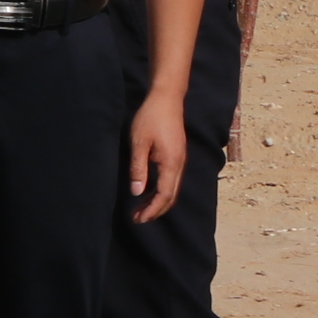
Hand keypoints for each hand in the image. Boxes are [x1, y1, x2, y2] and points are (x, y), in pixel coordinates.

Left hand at [125, 89, 188, 224]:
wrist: (167, 98)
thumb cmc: (150, 118)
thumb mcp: (139, 143)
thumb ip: (138, 168)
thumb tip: (137, 192)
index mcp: (171, 164)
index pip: (164, 196)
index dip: (152, 210)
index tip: (138, 219)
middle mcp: (179, 165)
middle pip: (171, 196)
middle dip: (155, 211)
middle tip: (137, 218)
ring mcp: (180, 160)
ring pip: (172, 189)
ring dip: (158, 202)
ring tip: (141, 208)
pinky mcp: (177, 155)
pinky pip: (172, 180)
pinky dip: (161, 191)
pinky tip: (149, 191)